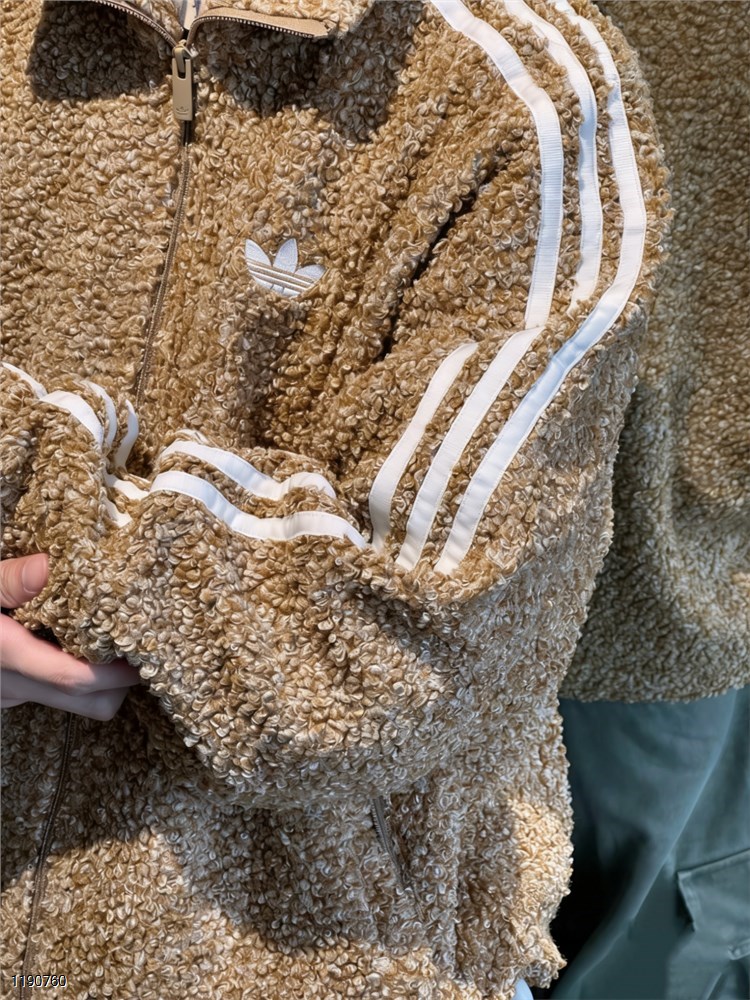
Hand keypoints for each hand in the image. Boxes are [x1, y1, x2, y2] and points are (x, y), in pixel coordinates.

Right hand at [0, 553, 142, 719]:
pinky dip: (71, 676)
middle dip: (122, 682)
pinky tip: (73, 640)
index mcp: (3, 656)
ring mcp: (5, 696)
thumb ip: (7, 579)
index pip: (75, 680)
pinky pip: (50, 695)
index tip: (148, 648)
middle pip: (89, 705)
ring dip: (99, 681)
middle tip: (139, 642)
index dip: (119, 671)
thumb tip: (48, 568)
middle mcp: (8, 687)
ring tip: (111, 636)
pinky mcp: (3, 694)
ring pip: (73, 705)